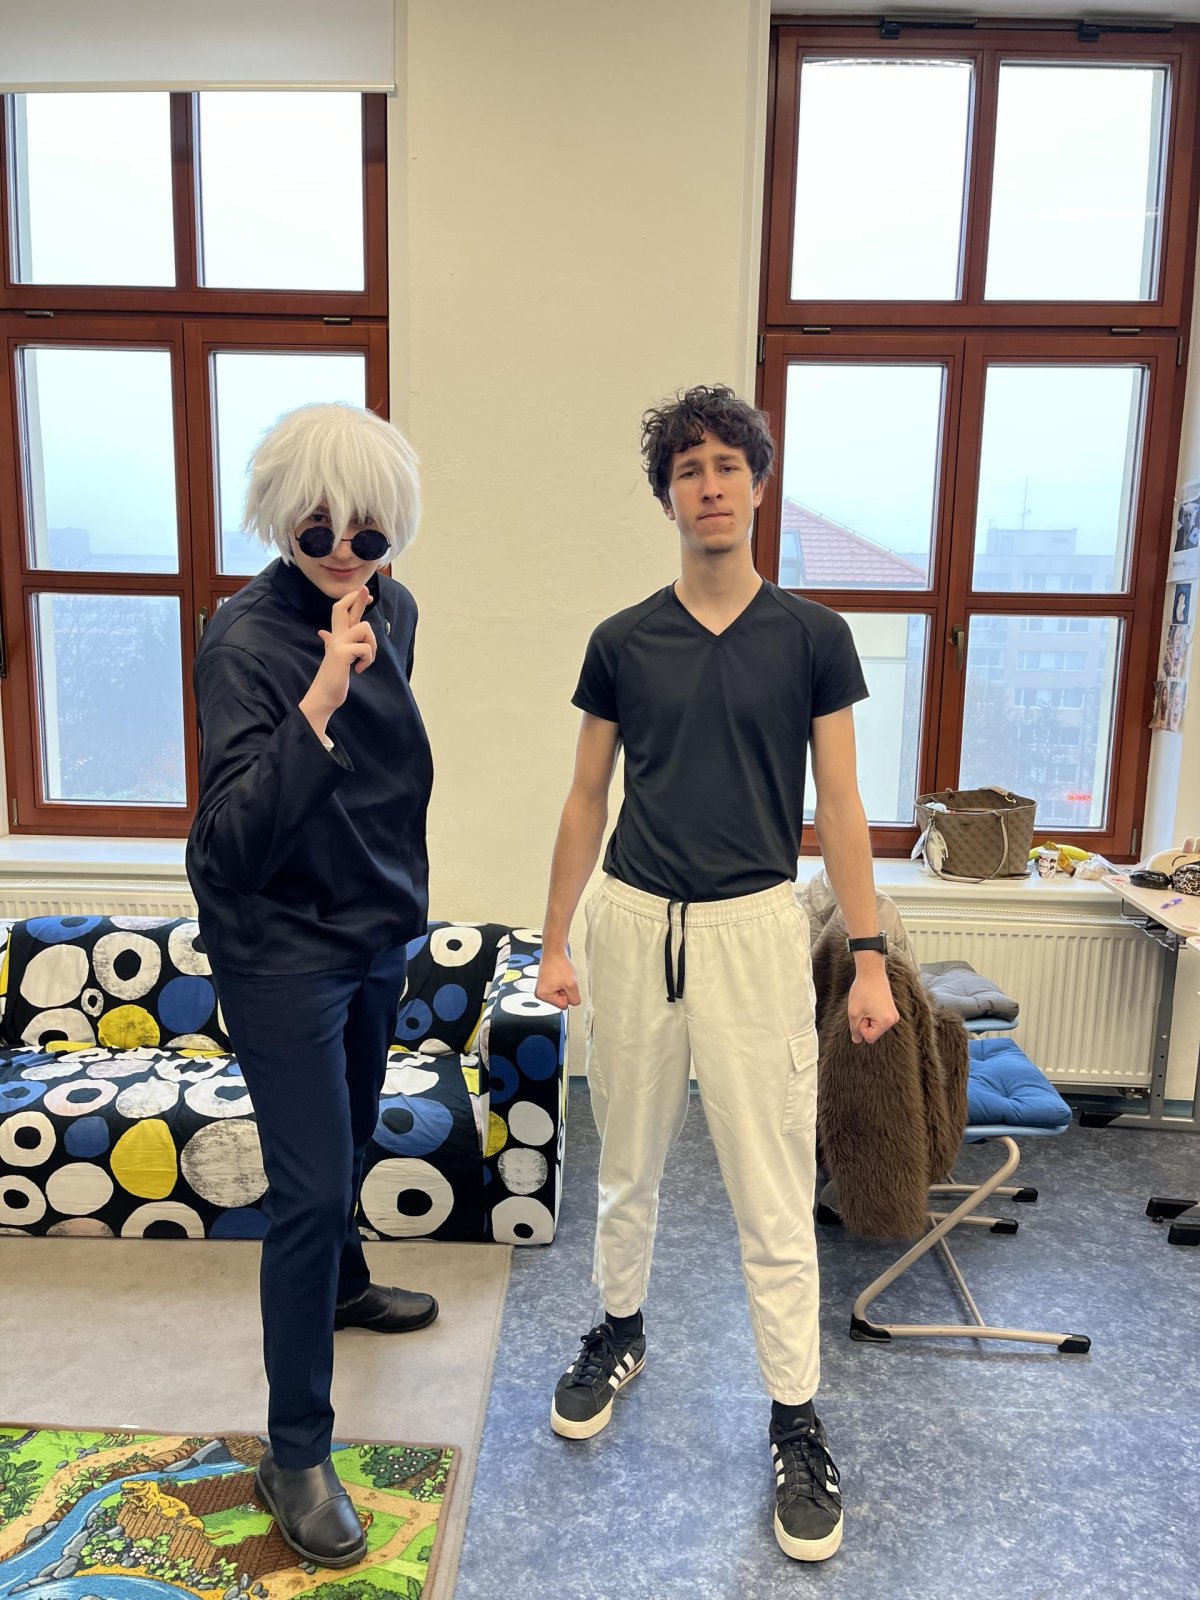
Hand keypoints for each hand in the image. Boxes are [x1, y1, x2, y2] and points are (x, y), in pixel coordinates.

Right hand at [300, 586, 376, 725]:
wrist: (324, 696)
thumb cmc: (332, 678)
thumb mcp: (334, 656)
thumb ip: (330, 642)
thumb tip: (322, 633)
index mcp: (336, 637)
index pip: (341, 611)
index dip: (352, 600)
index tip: (366, 594)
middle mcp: (335, 637)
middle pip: (342, 608)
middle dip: (357, 598)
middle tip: (367, 590)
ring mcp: (338, 644)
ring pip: (364, 627)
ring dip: (372, 644)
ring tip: (365, 660)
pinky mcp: (342, 654)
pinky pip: (366, 648)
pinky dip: (368, 660)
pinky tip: (360, 670)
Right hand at [535, 949, 580, 1009]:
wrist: (554, 950)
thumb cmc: (559, 963)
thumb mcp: (571, 984)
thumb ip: (575, 998)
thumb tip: (574, 1003)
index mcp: (543, 995)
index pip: (564, 1005)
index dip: (569, 995)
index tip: (566, 984)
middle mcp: (540, 993)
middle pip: (561, 1000)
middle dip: (566, 991)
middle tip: (563, 979)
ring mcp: (542, 987)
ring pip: (561, 994)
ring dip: (564, 986)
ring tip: (561, 976)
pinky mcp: (546, 982)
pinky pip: (558, 987)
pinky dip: (562, 982)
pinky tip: (560, 975)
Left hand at [848, 968, 898, 1044]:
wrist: (872, 972)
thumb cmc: (862, 991)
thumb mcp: (854, 1013)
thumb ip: (855, 1029)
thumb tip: (857, 1040)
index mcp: (886, 1022)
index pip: (869, 1038)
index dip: (861, 1026)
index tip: (862, 1012)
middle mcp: (894, 1020)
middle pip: (873, 1032)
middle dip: (865, 1022)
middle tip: (865, 1006)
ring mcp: (894, 1015)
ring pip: (875, 1026)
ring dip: (868, 1017)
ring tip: (868, 1003)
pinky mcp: (891, 1009)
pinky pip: (878, 1019)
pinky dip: (872, 1013)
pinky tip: (871, 1002)